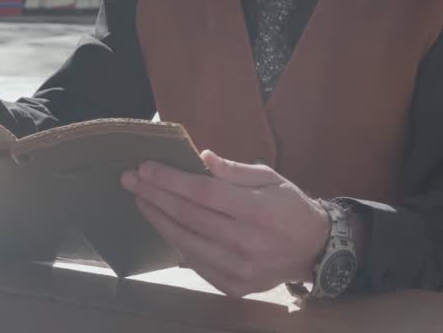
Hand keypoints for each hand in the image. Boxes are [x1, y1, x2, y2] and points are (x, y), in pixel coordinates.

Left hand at [120, 150, 329, 297]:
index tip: (146, 167)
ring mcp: (239, 269)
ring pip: (186, 241)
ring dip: (158, 219)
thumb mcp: (269, 178)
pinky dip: (176, 242)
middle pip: (188, 216)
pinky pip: (195, 262)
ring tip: (141, 200)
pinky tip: (163, 225)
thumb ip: (234, 170)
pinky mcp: (233, 286)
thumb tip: (202, 157)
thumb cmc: (289, 207)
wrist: (313, 250)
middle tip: (130, 180)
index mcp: (258, 211)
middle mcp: (247, 242)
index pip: (203, 192)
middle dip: (154, 195)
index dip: (170, 179)